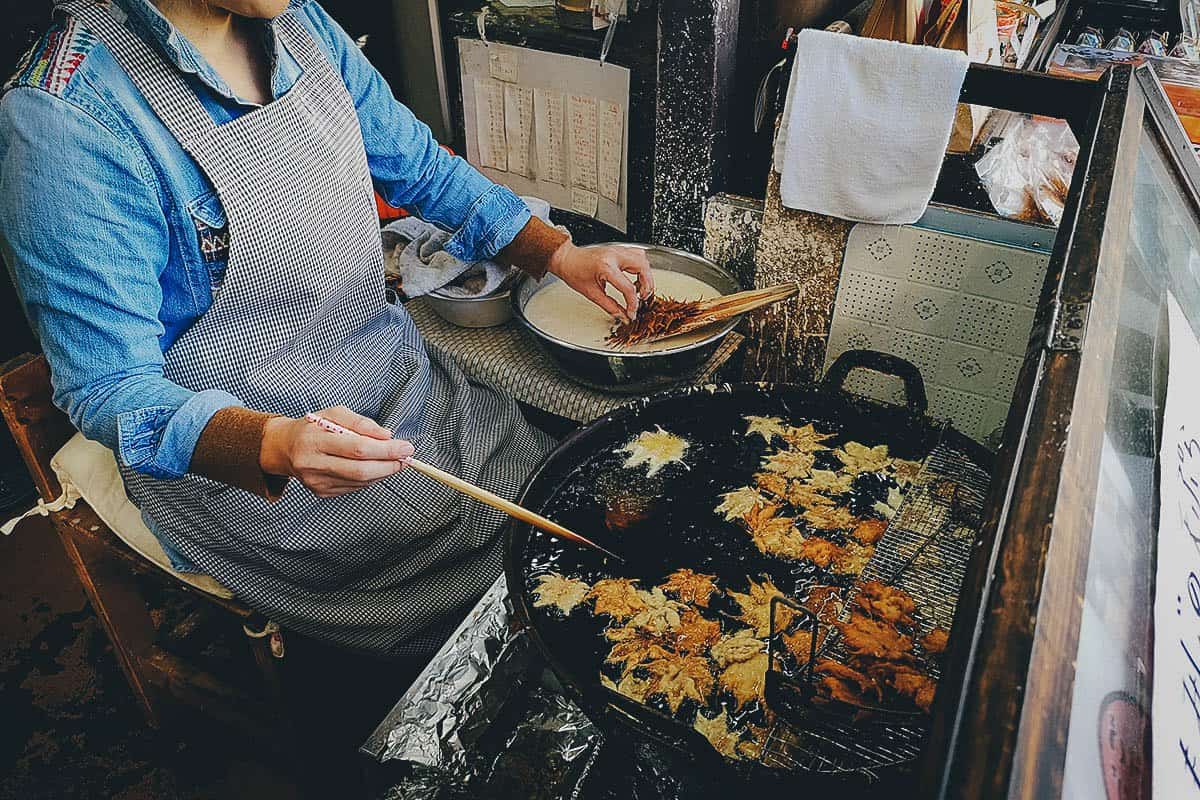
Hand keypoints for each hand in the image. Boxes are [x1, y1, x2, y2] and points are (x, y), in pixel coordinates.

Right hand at [259, 406, 414, 497]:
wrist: (285, 448)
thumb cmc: (313, 427)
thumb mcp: (334, 413)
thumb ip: (361, 422)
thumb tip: (387, 436)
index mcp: (314, 440)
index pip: (358, 448)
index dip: (386, 450)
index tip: (406, 447)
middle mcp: (313, 464)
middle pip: (361, 470)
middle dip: (390, 464)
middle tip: (406, 457)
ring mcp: (316, 482)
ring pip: (361, 481)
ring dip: (383, 471)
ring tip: (392, 460)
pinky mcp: (321, 492)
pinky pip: (355, 487)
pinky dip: (370, 477)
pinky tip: (372, 467)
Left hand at [546, 241, 654, 320]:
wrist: (567, 259)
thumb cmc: (574, 272)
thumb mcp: (591, 293)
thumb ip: (610, 306)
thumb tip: (622, 315)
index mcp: (605, 267)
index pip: (628, 288)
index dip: (632, 304)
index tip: (631, 312)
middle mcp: (614, 255)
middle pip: (643, 268)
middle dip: (647, 285)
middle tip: (642, 298)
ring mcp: (618, 250)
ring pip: (643, 259)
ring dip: (646, 275)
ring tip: (640, 289)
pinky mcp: (619, 250)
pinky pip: (637, 255)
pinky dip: (641, 267)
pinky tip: (636, 277)